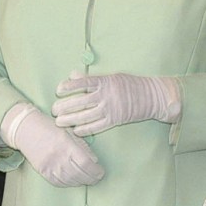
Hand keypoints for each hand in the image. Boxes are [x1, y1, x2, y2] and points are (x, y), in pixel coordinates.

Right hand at [1, 103, 103, 186]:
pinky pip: (59, 182)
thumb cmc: (48, 126)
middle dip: (92, 178)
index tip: (100, 171)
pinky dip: (68, 183)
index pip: (86, 164)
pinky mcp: (42, 171)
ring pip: (70, 181)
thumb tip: (94, 162)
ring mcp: (49, 165)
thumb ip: (82, 146)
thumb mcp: (68, 131)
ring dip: (81, 182)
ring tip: (86, 178)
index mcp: (66, 144)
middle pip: (80, 175)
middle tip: (96, 177)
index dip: (96, 171)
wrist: (25, 128)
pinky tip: (72, 179)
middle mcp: (58, 157)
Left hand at [52, 72, 181, 136]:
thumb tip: (72, 75)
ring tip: (60, 121)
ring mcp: (111, 109)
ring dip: (71, 119)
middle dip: (65, 106)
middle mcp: (106, 95)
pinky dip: (86, 129)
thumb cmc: (129, 84)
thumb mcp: (111, 77)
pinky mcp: (115, 120)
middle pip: (81, 101)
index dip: (69, 86)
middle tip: (53, 110)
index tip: (58, 90)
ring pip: (87, 115)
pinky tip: (75, 130)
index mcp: (105, 82)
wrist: (151, 97)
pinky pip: (97, 126)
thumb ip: (91, 78)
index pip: (83, 83)